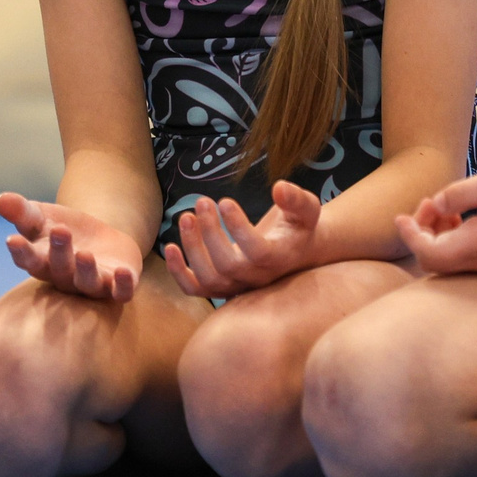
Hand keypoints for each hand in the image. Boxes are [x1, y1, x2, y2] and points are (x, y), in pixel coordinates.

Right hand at [0, 192, 143, 301]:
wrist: (102, 243)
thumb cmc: (64, 232)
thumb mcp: (43, 217)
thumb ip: (22, 211)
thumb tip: (0, 199)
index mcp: (43, 262)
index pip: (29, 260)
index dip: (21, 252)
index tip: (13, 239)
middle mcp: (66, 277)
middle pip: (59, 269)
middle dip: (59, 252)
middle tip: (59, 230)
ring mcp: (93, 284)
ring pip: (87, 282)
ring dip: (86, 270)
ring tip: (84, 254)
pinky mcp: (118, 286)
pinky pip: (121, 291)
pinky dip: (123, 285)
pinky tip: (124, 272)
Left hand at [162, 185, 324, 297]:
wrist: (295, 251)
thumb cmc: (299, 225)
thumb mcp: (307, 208)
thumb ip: (296, 199)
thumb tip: (279, 187)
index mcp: (279, 259)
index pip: (257, 251)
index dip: (239, 228)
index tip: (226, 200)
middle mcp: (257, 278)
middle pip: (228, 266)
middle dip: (210, 233)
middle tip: (202, 201)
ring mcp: (237, 286)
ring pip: (209, 278)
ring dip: (192, 247)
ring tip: (186, 216)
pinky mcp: (221, 287)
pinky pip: (195, 289)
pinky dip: (178, 272)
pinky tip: (169, 247)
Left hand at [395, 166, 476, 276]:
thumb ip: (461, 193)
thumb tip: (435, 203)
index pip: (430, 254)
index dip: (410, 236)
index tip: (401, 216)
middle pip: (433, 262)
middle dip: (420, 234)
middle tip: (427, 204)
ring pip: (447, 261)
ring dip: (435, 234)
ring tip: (443, 206)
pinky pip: (462, 257)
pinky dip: (450, 237)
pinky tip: (459, 215)